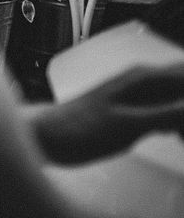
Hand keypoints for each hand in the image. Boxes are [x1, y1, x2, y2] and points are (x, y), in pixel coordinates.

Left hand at [35, 63, 183, 164]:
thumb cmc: (81, 130)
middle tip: (178, 135)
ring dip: (183, 117)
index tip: (181, 124)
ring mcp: (141, 94)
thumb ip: (170, 113)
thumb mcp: (131, 124)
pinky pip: (172, 111)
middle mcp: (146, 80)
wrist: (48, 137)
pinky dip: (179, 124)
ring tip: (177, 139)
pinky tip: (177, 139)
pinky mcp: (138, 109)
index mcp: (147, 78)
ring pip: (181, 97)